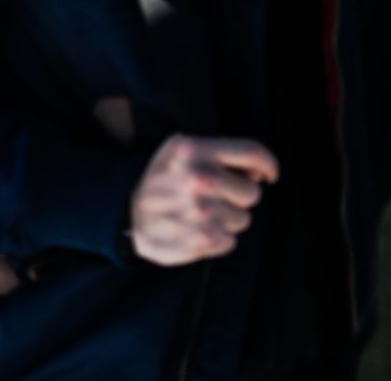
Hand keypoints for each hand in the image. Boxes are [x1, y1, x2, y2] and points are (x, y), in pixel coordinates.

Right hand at [129, 134, 277, 265]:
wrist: (124, 212)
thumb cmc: (164, 180)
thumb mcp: (180, 151)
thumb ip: (219, 154)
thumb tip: (259, 174)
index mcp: (192, 149)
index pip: (252, 153)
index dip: (267, 165)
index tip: (267, 175)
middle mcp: (196, 178)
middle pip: (252, 192)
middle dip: (239, 197)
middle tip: (214, 197)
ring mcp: (198, 211)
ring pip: (242, 220)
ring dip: (226, 219)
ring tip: (197, 214)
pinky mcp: (199, 239)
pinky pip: (229, 241)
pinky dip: (216, 239)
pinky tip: (193, 230)